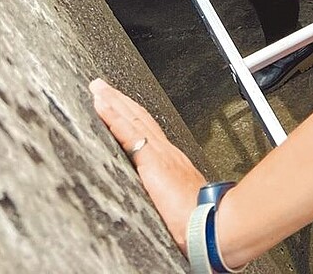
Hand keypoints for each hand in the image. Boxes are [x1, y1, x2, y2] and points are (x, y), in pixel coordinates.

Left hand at [90, 79, 203, 251]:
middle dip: (120, 101)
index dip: (132, 114)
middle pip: (139, 118)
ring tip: (98, 89)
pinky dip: (113, 117)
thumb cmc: (201, 221)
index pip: (148, 129)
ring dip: (113, 101)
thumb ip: (171, 196)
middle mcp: (166, 151)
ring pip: (132, 119)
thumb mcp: (183, 202)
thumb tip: (166, 204)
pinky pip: (128, 133)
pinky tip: (101, 106)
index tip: (119, 103)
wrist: (215, 224)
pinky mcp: (152, 161)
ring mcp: (159, 154)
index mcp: (172, 160)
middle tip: (101, 87)